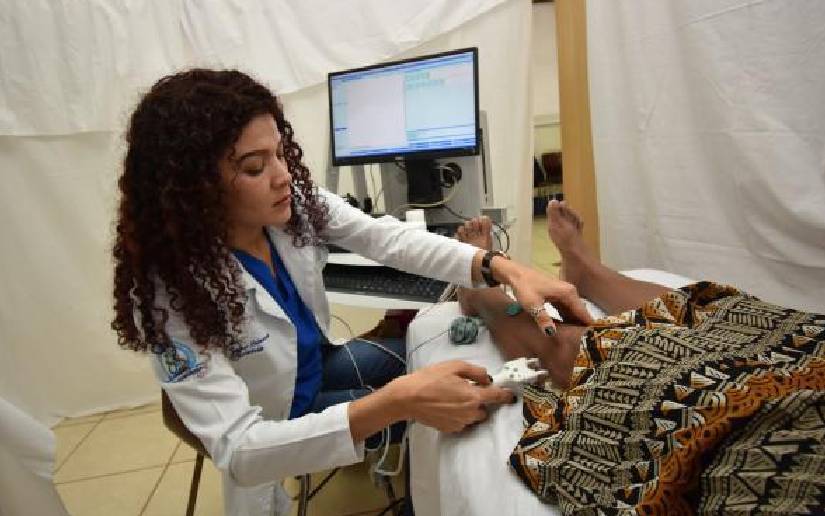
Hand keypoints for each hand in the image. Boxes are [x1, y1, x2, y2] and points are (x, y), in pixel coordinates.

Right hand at [390, 360, 514, 432]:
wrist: (407, 398)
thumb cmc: (429, 379)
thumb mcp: (454, 366)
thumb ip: (475, 371)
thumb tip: (487, 378)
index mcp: (474, 396)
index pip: (497, 397)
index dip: (506, 395)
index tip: (510, 395)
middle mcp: (470, 412)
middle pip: (485, 408)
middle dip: (479, 401)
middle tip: (465, 390)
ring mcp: (460, 423)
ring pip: (473, 416)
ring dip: (469, 409)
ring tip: (452, 398)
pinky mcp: (450, 429)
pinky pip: (461, 422)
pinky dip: (458, 415)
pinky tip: (445, 406)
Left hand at [500, 261, 593, 335]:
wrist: (515, 274)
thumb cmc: (524, 287)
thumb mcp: (533, 304)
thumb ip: (543, 319)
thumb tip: (551, 333)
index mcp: (568, 293)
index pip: (583, 312)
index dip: (588, 326)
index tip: (594, 339)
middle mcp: (570, 292)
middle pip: (580, 312)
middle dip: (582, 327)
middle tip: (585, 343)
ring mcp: (564, 293)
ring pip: (573, 312)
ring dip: (574, 324)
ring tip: (577, 340)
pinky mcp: (557, 296)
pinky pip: (565, 309)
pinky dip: (566, 319)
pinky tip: (564, 330)